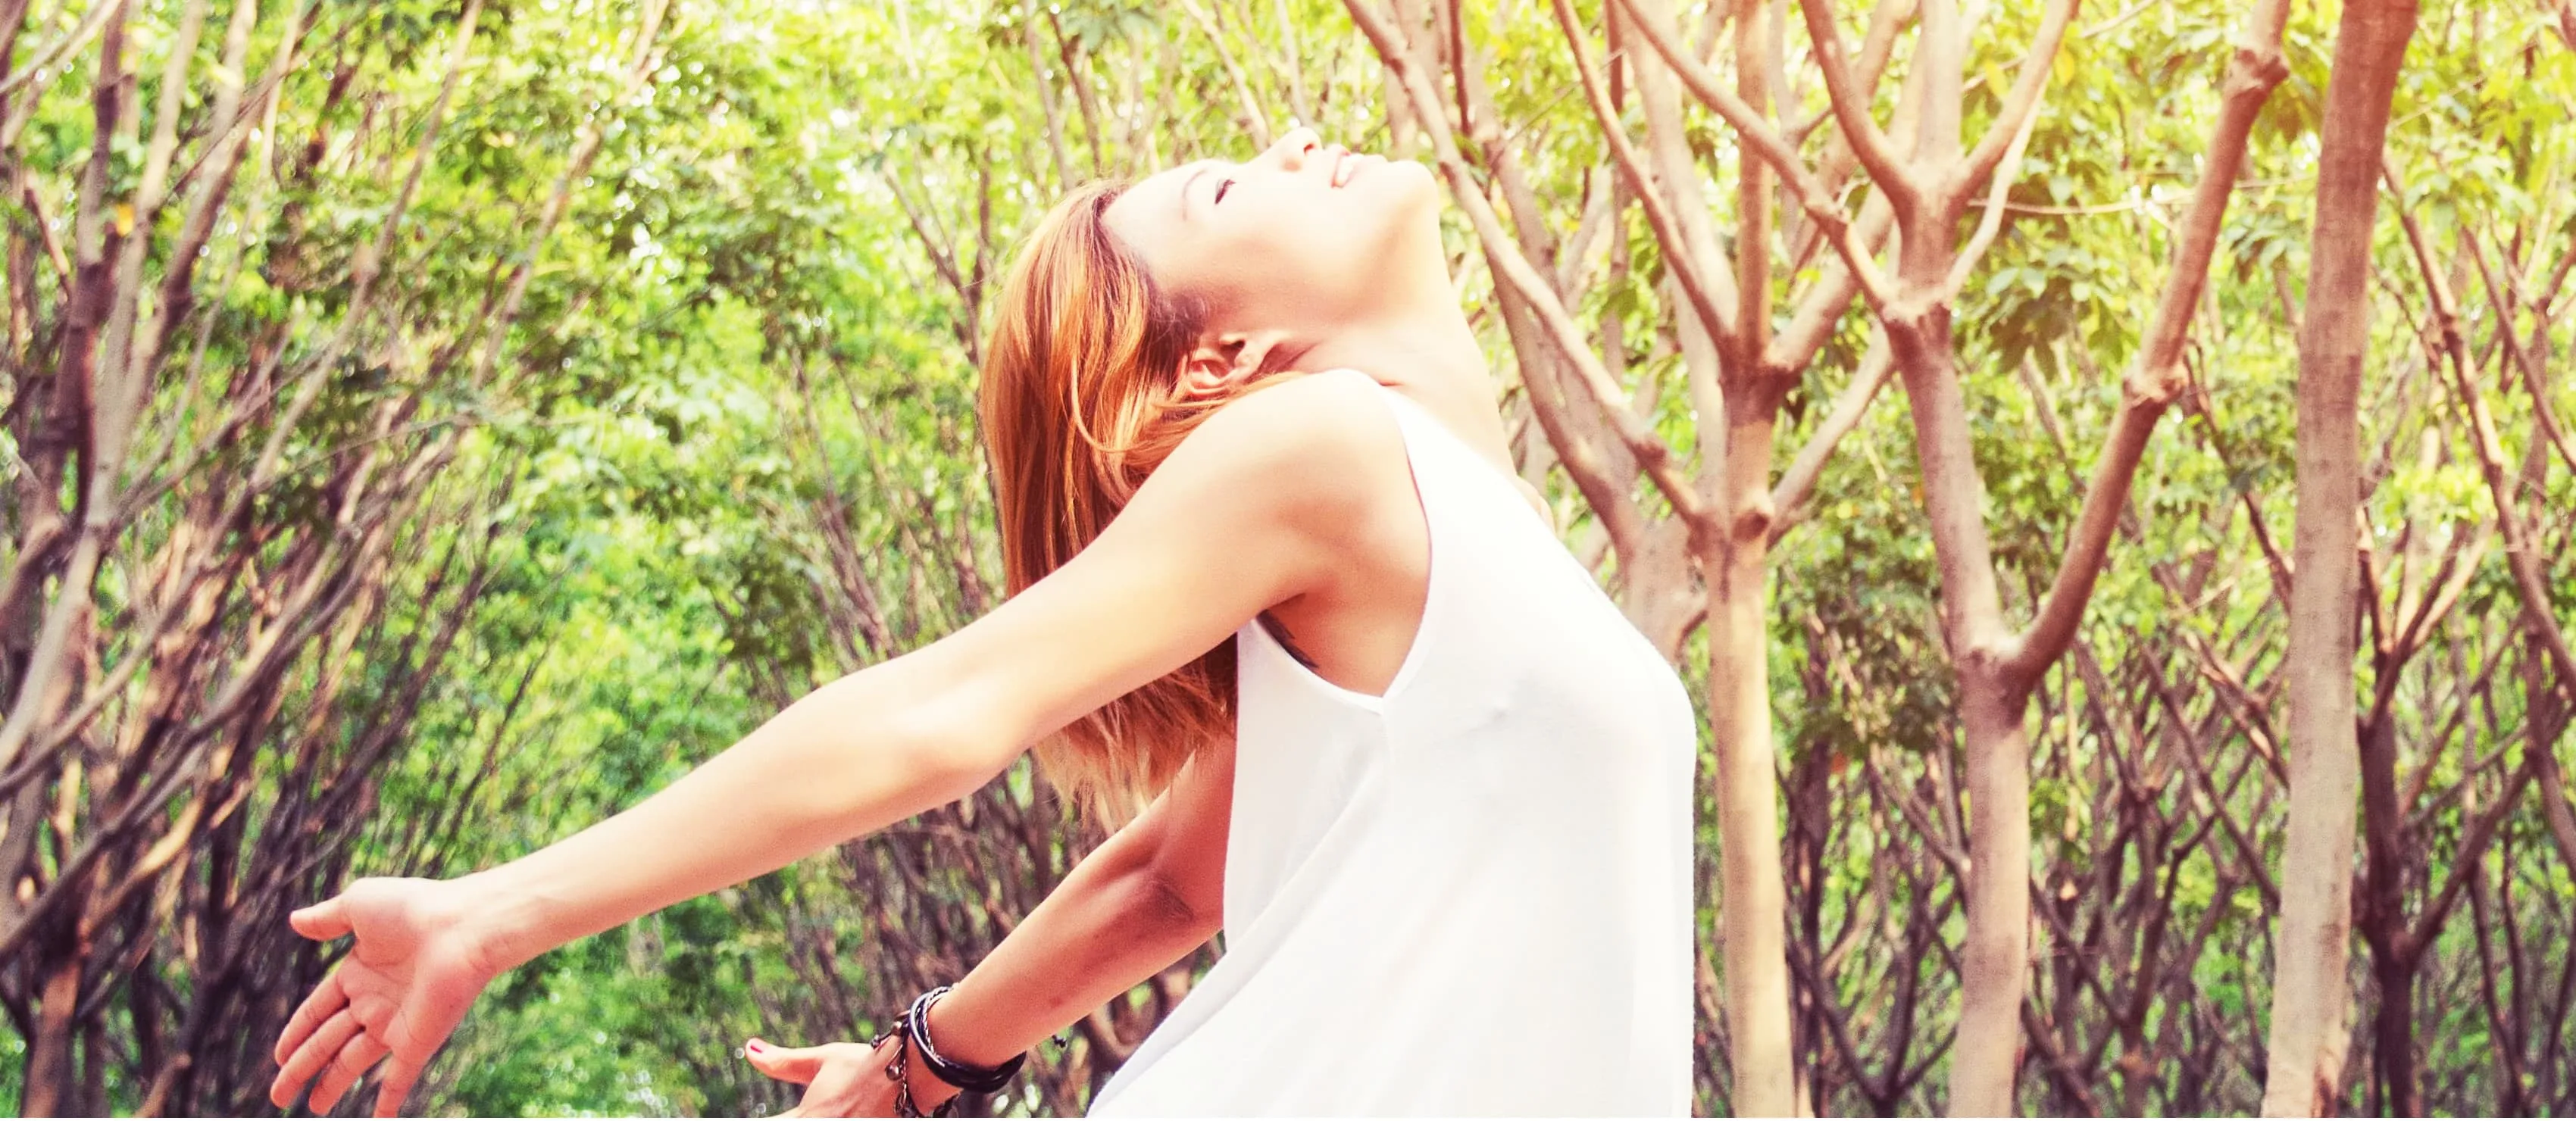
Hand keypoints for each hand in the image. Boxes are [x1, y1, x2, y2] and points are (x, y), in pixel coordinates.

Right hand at [268, 875, 508, 1115]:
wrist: (463, 927)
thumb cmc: (414, 909)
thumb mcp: (360, 904)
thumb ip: (328, 918)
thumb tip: (294, 920)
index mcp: (359, 972)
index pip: (317, 1010)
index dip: (296, 1032)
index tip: (277, 1056)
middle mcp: (375, 1001)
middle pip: (327, 1041)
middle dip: (301, 1067)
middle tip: (278, 1095)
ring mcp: (396, 1023)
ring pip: (352, 1062)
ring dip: (331, 1085)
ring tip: (312, 1108)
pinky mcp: (417, 1041)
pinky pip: (399, 1077)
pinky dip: (388, 1101)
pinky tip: (379, 1120)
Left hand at [745, 1034, 962, 1117]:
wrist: (910, 1071)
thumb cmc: (863, 1063)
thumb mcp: (823, 1060)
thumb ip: (782, 1062)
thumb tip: (748, 1048)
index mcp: (808, 1117)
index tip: (757, 1118)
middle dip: (795, 1119)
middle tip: (810, 1107)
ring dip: (821, 1117)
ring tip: (827, 1109)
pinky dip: (843, 1118)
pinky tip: (845, 1111)